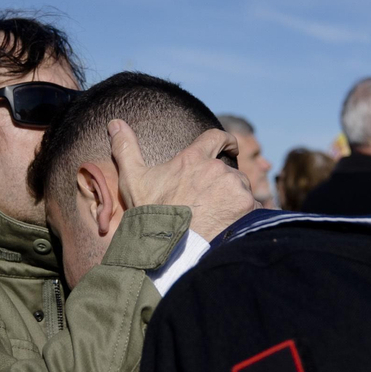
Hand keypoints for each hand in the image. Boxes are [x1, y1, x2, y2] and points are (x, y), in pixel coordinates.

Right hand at [108, 120, 255, 240]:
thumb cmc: (150, 215)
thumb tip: (114, 122)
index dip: (226, 140)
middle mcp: (218, 169)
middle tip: (210, 206)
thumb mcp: (133, 181)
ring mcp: (235, 189)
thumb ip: (126, 149)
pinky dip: (246, 219)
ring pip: (242, 191)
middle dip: (223, 185)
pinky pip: (255, 211)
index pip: (217, 137)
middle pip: (230, 172)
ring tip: (218, 221)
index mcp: (194, 159)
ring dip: (234, 202)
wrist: (169, 249)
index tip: (231, 147)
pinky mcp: (248, 209)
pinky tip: (231, 231)